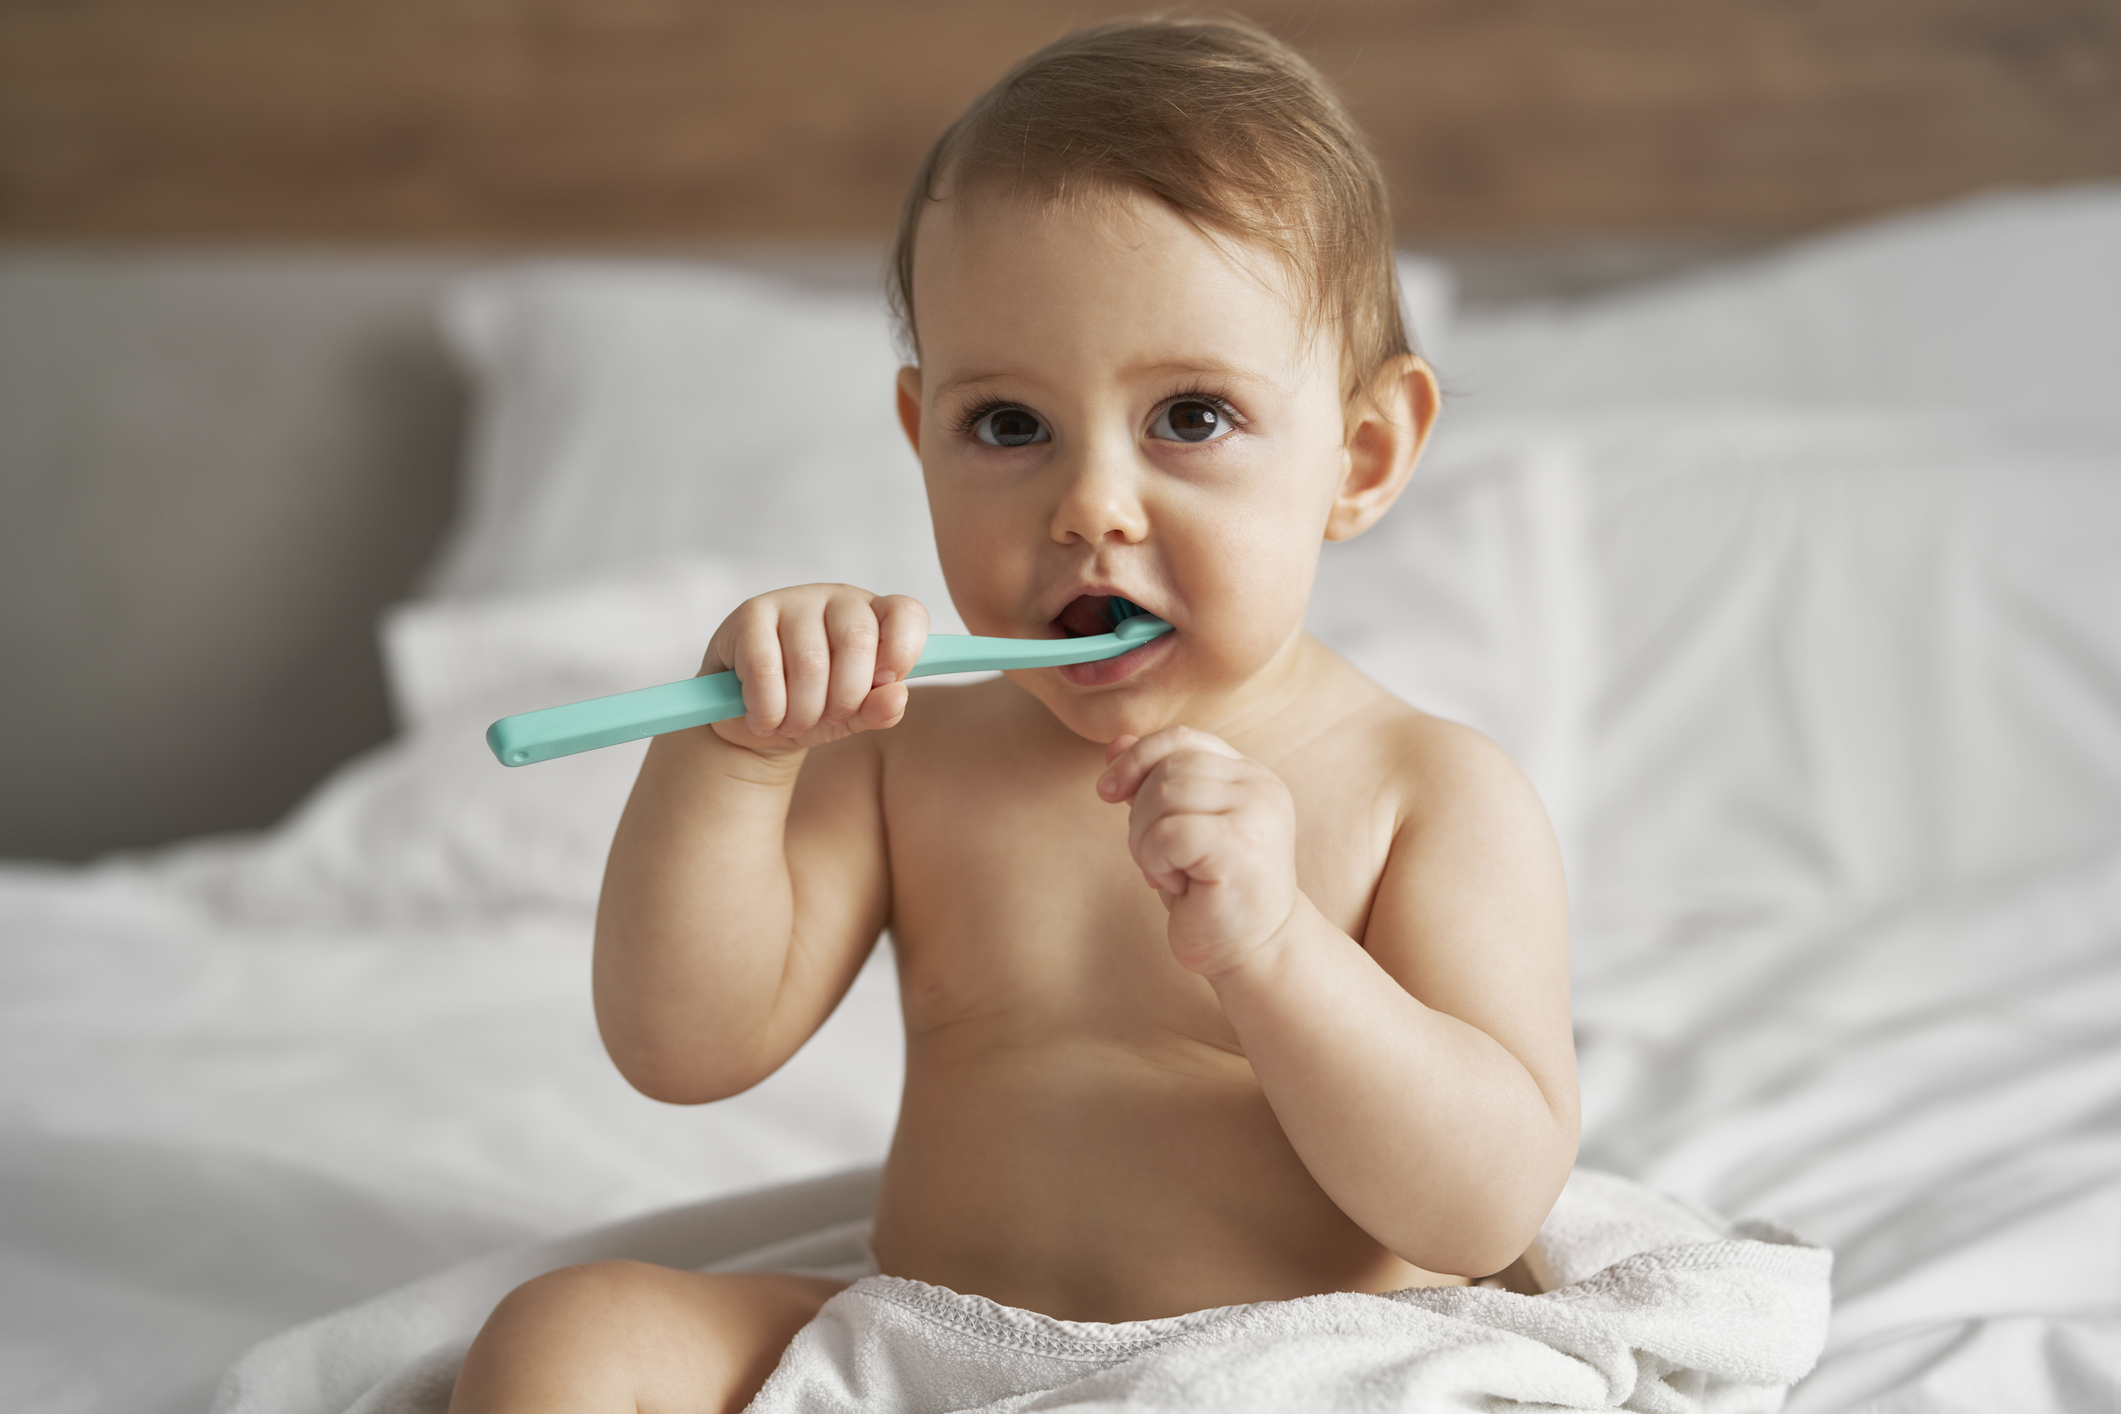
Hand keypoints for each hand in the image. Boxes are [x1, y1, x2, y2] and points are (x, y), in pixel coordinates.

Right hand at [702, 585, 927, 754]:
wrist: (756, 718)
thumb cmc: (813, 707)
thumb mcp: (853, 717)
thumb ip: (879, 709)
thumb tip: (897, 696)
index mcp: (874, 616)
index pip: (906, 614)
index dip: (902, 652)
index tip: (884, 684)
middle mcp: (838, 599)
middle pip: (858, 641)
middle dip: (845, 698)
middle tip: (829, 717)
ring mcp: (793, 600)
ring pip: (810, 662)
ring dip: (803, 712)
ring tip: (793, 723)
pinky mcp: (751, 613)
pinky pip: (765, 669)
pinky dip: (769, 709)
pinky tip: (766, 718)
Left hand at [1096, 727, 1299, 976]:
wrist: (1254, 952)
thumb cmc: (1212, 892)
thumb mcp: (1178, 828)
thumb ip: (1154, 783)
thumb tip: (1113, 744)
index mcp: (1249, 774)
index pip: (1181, 738)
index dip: (1136, 757)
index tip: (1108, 791)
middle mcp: (1259, 785)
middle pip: (1167, 767)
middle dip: (1140, 814)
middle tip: (1157, 859)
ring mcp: (1256, 812)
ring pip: (1163, 797)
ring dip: (1145, 841)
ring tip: (1169, 873)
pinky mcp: (1240, 845)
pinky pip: (1168, 833)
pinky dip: (1156, 861)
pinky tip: (1179, 885)